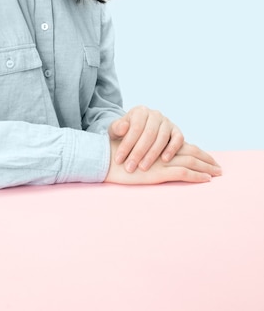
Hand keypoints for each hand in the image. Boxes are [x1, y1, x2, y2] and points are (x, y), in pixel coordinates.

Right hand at [104, 141, 221, 184]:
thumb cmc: (115, 156)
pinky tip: (207, 179)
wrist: (104, 159)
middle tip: (219, 167)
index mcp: (157, 144)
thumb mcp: (133, 152)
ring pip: (191, 161)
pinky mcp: (159, 172)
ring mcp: (161, 161)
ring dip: (206, 168)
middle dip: (206, 160)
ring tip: (219, 173)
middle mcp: (162, 151)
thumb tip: (157, 155)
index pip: (182, 145)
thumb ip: (145, 151)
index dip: (196, 151)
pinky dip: (197, 176)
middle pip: (191, 152)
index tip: (207, 157)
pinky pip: (183, 173)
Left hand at [108, 107, 184, 171]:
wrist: (139, 132)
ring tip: (143, 167)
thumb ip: (117, 128)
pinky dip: (172, 149)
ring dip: (152, 154)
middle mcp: (155, 114)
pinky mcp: (176, 131)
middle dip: (138, 152)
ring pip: (162, 138)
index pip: (134, 128)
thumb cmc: (125, 133)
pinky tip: (164, 160)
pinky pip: (178, 139)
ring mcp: (167, 122)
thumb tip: (123, 127)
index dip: (126, 145)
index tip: (118, 159)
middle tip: (130, 167)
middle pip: (148, 134)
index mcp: (140, 111)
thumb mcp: (116, 129)